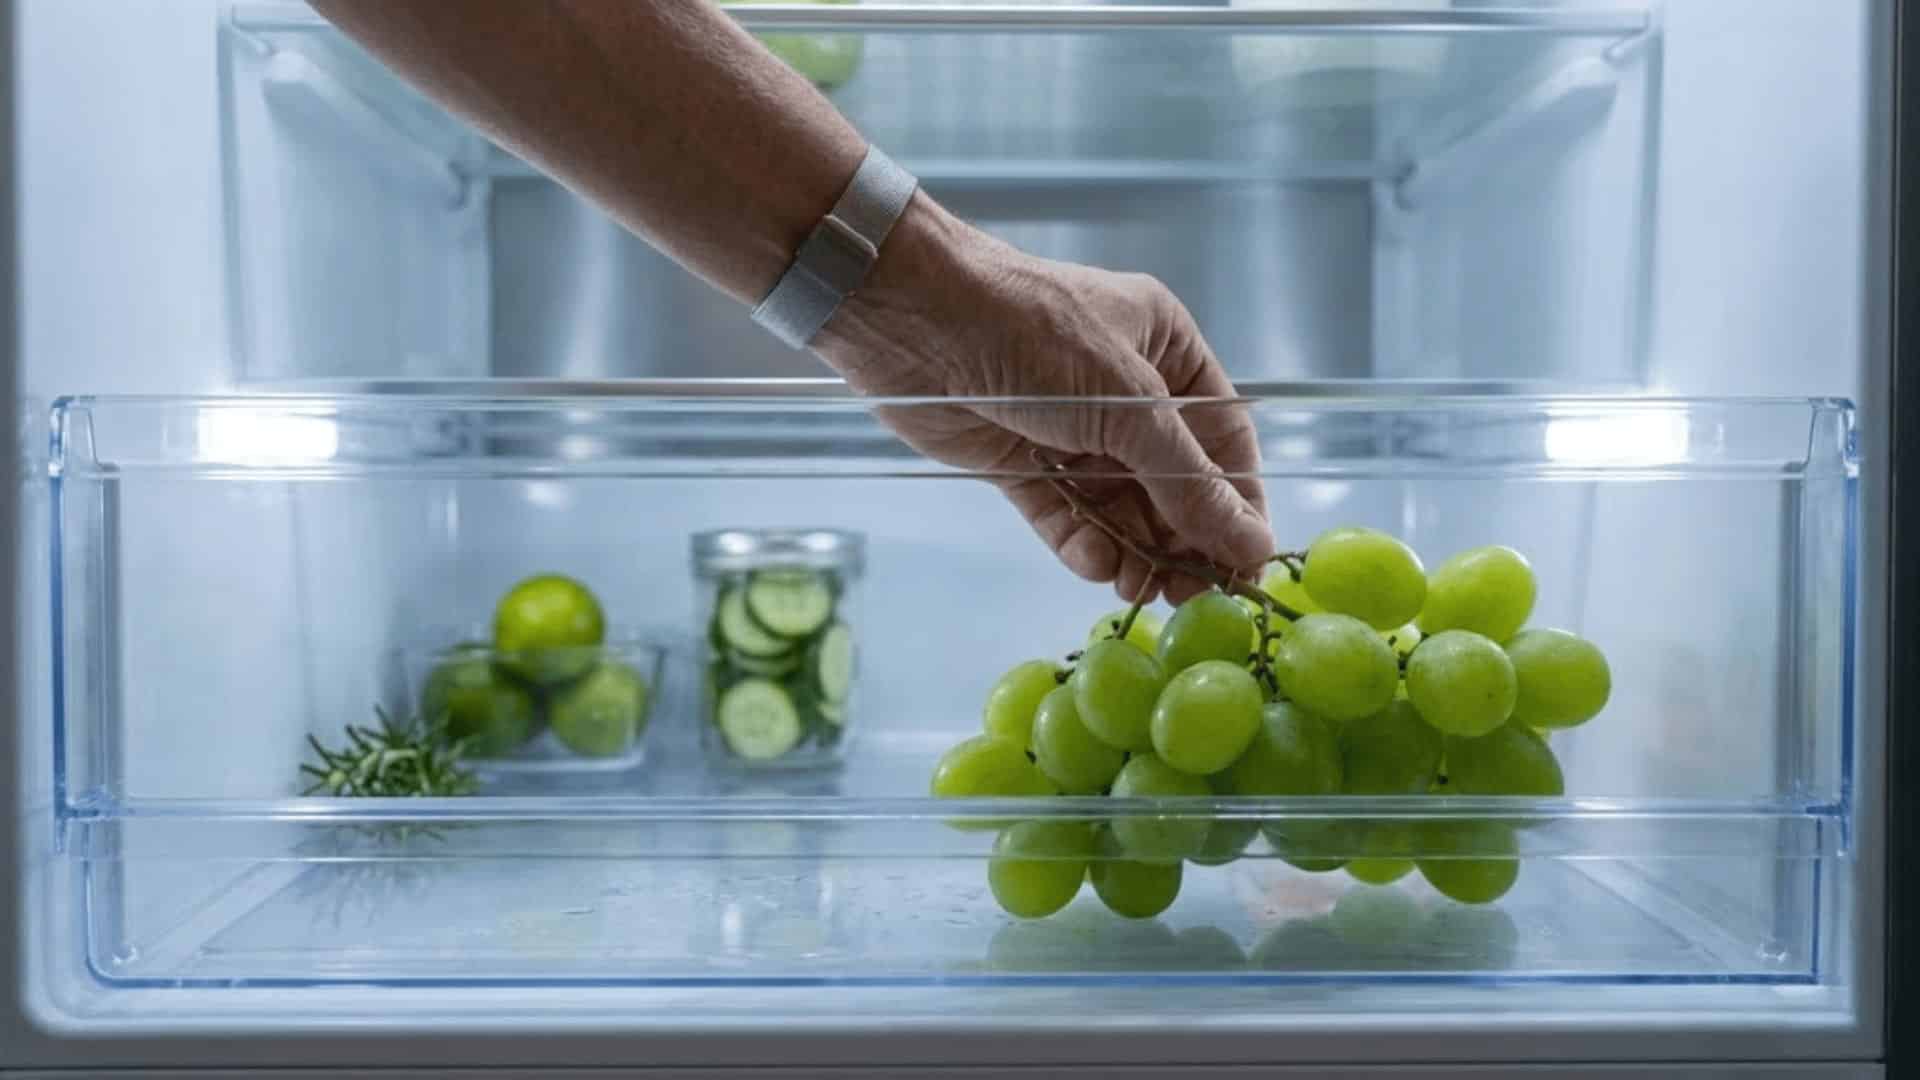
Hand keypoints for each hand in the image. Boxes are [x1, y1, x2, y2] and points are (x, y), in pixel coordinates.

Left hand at [815, 195, 1273, 602]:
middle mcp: (1124, 390)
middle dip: (1184, 537)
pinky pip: (1065, 514)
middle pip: (1173, 481)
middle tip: (1190, 592)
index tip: (1248, 563)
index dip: (1238, 502)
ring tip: (1142, 589)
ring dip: (1135, 550)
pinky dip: (1083, 543)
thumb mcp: (1128, 405)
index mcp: (1165, 349)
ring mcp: (1070, 428)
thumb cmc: (1031, 331)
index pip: (1222, 437)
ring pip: (1120, 505)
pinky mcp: (1020, 461)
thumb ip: (1188, 483)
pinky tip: (1097, 567)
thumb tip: (1250, 544)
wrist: (910, 317)